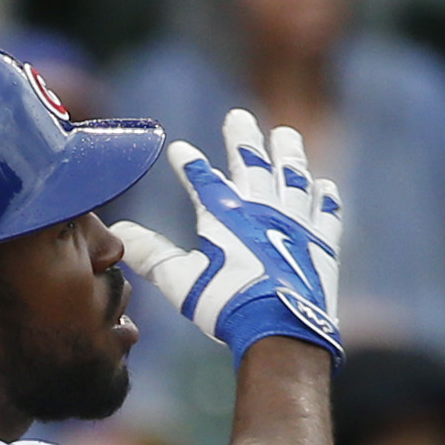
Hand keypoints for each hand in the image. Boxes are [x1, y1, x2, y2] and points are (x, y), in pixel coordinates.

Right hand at [107, 111, 343, 362]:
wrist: (279, 329)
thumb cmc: (225, 305)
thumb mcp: (180, 281)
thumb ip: (152, 254)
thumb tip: (120, 232)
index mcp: (225, 215)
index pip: (203, 180)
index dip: (189, 164)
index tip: (179, 149)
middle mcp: (262, 208)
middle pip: (252, 164)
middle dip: (243, 139)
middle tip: (238, 116)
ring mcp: (295, 222)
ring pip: (293, 177)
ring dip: (289, 154)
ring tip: (285, 134)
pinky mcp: (322, 242)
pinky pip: (325, 212)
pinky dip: (323, 198)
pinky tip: (324, 186)